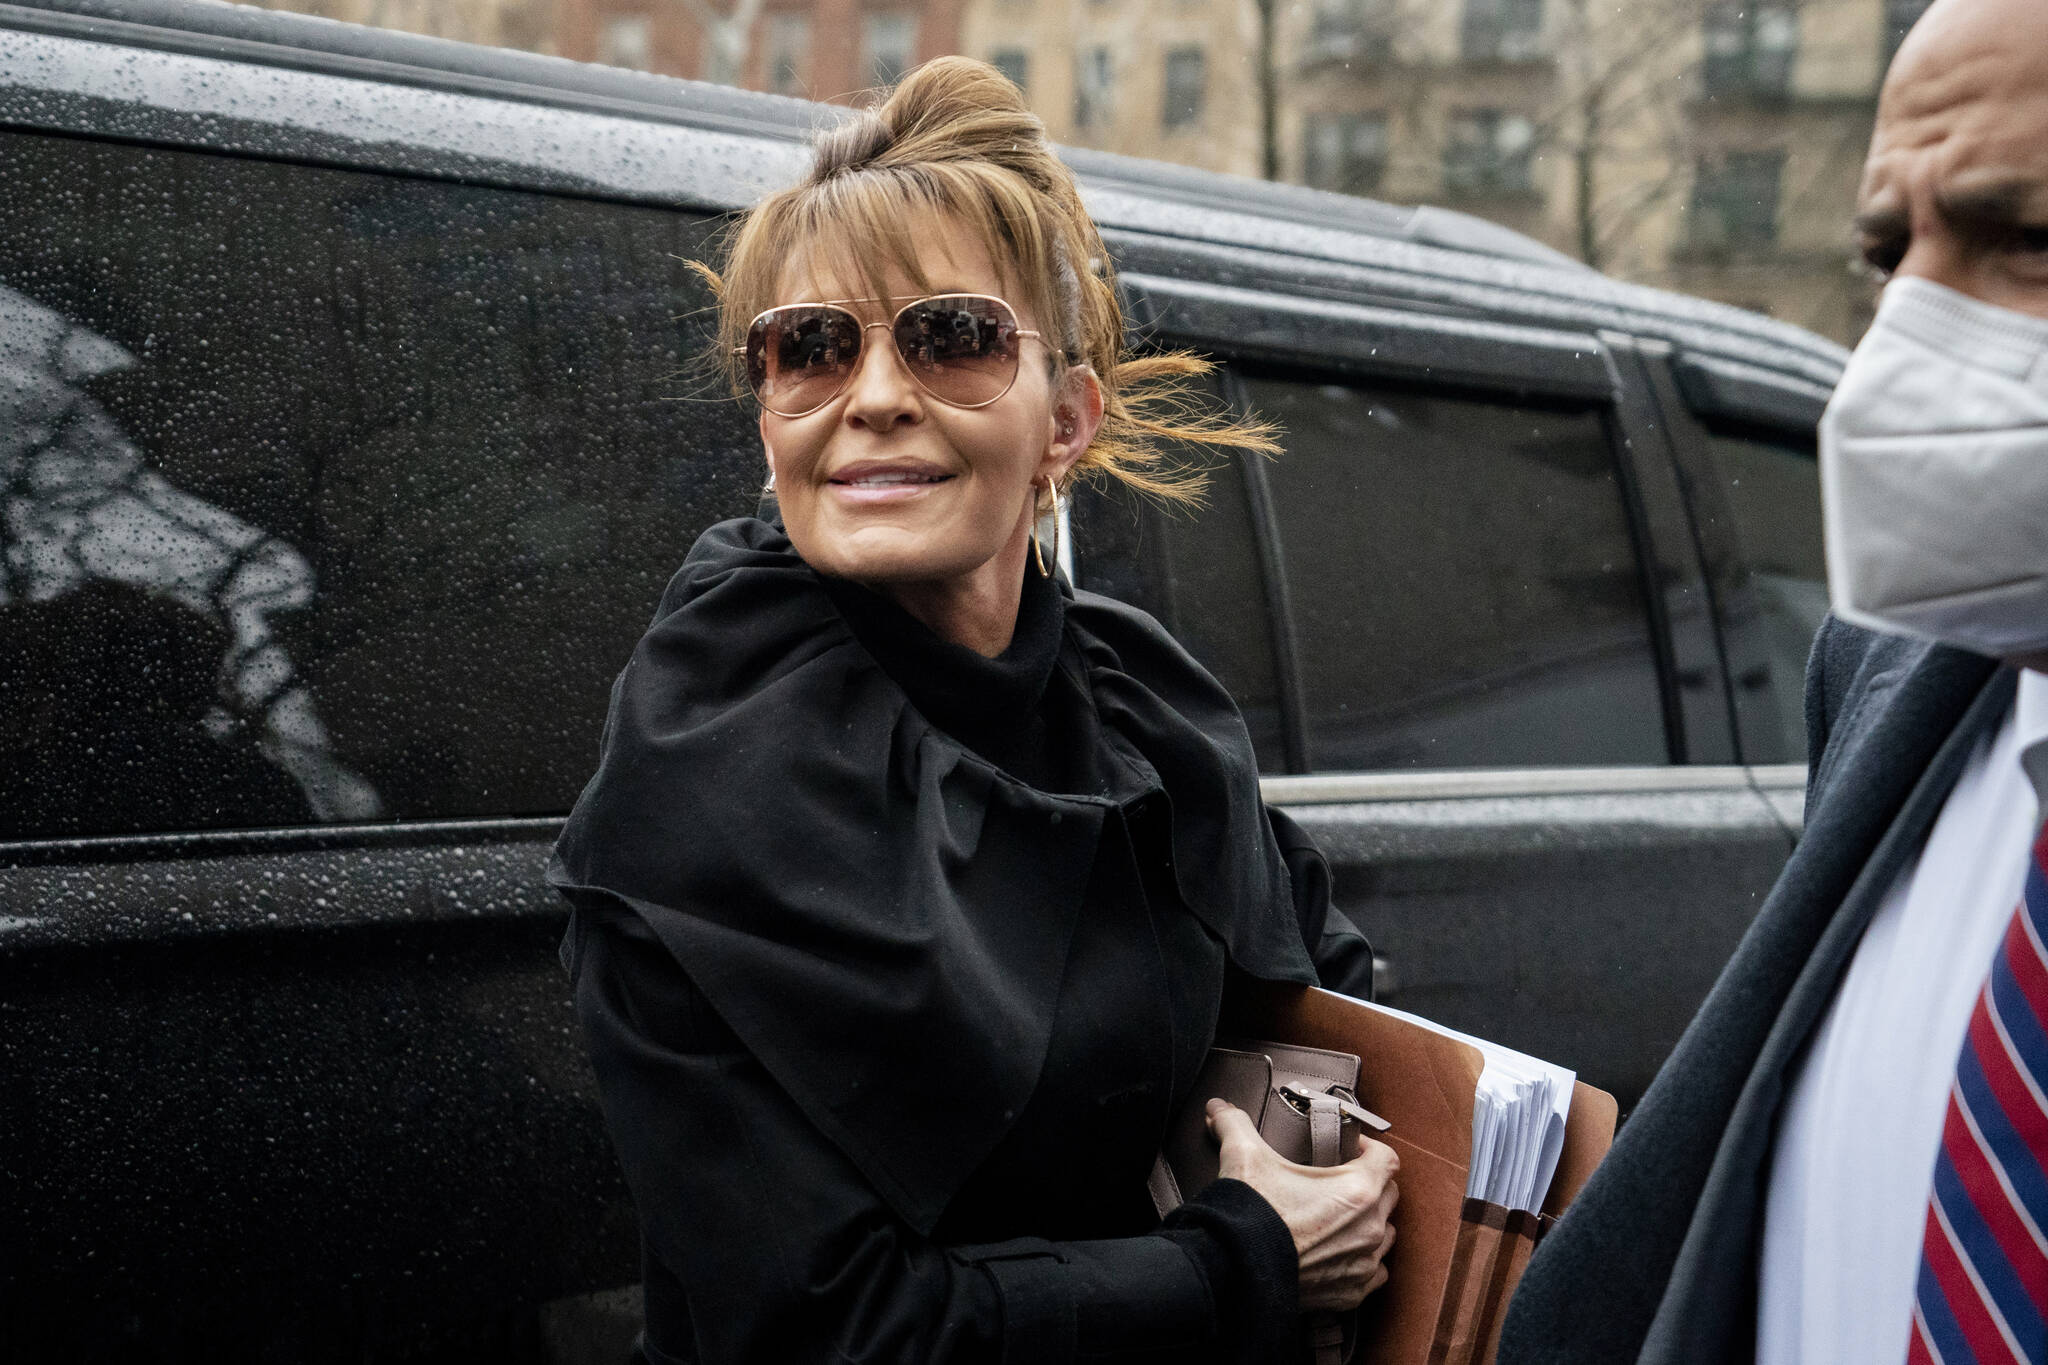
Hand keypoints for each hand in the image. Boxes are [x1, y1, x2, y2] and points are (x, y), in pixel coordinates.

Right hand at [1205, 1096, 1399, 1312]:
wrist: (1236, 1270)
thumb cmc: (1250, 1215)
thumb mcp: (1243, 1155)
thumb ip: (1235, 1123)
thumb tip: (1219, 1108)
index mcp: (1357, 1190)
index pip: (1387, 1158)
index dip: (1369, 1148)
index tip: (1350, 1149)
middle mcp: (1370, 1227)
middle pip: (1389, 1194)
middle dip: (1371, 1183)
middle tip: (1341, 1180)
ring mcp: (1363, 1262)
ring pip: (1386, 1234)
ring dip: (1371, 1222)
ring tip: (1343, 1217)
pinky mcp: (1351, 1292)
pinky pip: (1375, 1272)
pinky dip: (1364, 1261)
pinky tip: (1342, 1253)